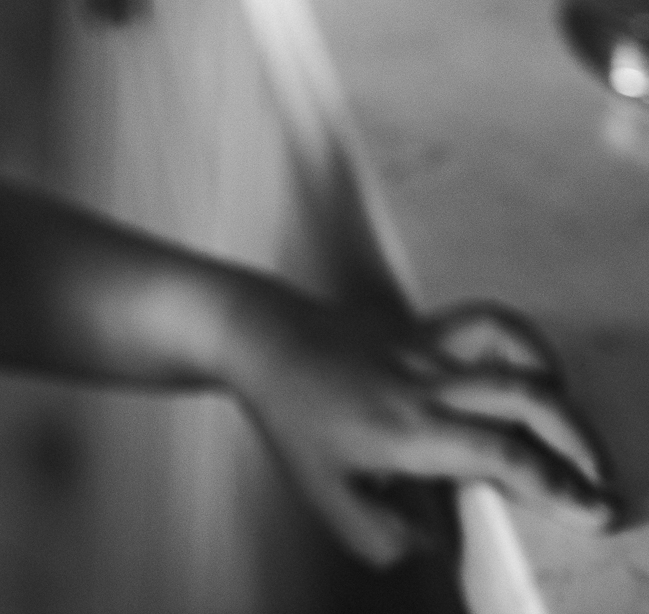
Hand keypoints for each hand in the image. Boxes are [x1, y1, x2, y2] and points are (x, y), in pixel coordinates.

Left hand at [225, 291, 613, 566]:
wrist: (264, 340)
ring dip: (561, 394)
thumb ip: (376, 535)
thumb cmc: (294, 419)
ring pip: (515, 354)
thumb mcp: (321, 494)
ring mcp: (429, 349)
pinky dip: (529, 346)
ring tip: (577, 438)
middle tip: (608, 487)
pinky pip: (491, 324)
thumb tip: (431, 547)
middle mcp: (427, 386)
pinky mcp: (428, 327)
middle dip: (582, 446)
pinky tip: (540, 377)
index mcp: (406, 431)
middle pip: (527, 399)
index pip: (500, 454)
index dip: (555, 485)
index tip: (595, 512)